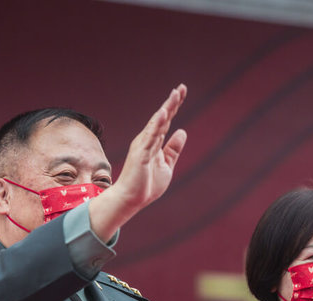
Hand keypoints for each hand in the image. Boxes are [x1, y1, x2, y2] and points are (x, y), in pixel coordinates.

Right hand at [114, 84, 186, 208]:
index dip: (174, 106)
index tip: (181, 91)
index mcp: (154, 143)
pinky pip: (150, 137)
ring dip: (167, 109)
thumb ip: (173, 149)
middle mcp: (147, 140)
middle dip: (172, 102)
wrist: (131, 200)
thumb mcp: (167, 166)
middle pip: (162, 118)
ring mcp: (143, 146)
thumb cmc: (145, 185)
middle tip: (182, 87)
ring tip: (175, 94)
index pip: (166, 121)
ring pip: (157, 124)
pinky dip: (157, 125)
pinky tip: (163, 113)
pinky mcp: (141, 154)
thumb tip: (182, 130)